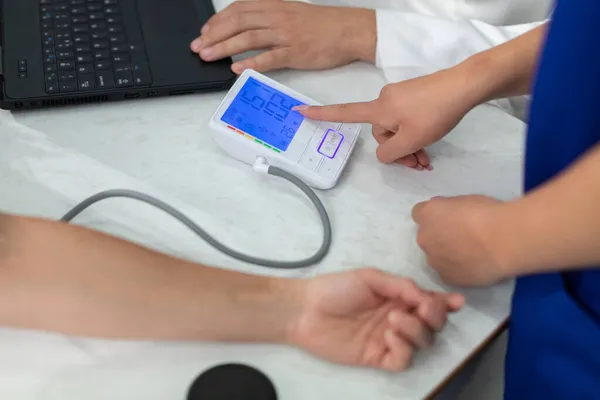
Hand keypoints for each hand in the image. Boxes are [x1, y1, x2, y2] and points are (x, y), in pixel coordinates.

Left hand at [190, 1, 375, 73]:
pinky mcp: (295, 53)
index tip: (206, 31)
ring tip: (209, 56)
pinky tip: (236, 69)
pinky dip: (251, 63)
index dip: (219, 20)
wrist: (351, 30)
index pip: (240, 9)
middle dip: (215, 34)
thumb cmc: (325, 25)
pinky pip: (269, 58)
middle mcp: (278, 17)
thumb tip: (250, 29)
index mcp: (276, 6)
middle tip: (198, 46)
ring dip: (225, 48)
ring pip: (248, 38)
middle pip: (238, 22)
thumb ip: (272, 18)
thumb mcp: (294, 13)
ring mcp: (286, 35)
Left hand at [289, 268, 463, 370]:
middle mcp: (399, 319)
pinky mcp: (377, 357)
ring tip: (394, 319)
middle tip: (422, 309)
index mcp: (398, 298)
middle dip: (435, 317)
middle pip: (433, 325)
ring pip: (422, 343)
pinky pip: (402, 360)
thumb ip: (401, 286)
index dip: (446, 303)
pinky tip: (389, 336)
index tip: (457, 301)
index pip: (429, 303)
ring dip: (416, 330)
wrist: (306, 309)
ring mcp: (389, 339)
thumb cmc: (336, 288)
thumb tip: (428, 297)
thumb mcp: (370, 277)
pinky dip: (403, 349)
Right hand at [297, 68, 475, 169]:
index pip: (344, 113)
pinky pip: (408, 120)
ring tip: (427, 160)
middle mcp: (385, 100)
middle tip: (418, 164)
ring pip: (398, 129)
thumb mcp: (411, 140)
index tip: (300, 110)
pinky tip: (431, 144)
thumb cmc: (433, 113)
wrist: (463, 87)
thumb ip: (391, 152)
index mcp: (378, 109)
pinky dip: (416, 134)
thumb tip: (385, 153)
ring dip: (410, 146)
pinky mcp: (415, 96)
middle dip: (398, 150)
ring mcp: (401, 97)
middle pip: (382, 132)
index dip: (322, 115)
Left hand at [412, 195, 509, 285]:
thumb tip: (446, 213)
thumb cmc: (488, 213)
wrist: (504, 241)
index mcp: (428, 214)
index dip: (434, 215)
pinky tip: (473, 266)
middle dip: (438, 236)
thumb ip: (448, 208)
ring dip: (446, 254)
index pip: (419, 212)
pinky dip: (456, 269)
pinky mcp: (447, 278)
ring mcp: (434, 260)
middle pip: (426, 236)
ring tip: (469, 254)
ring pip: (435, 256)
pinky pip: (447, 272)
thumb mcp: (464, 199)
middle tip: (461, 237)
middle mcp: (424, 238)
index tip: (447, 217)